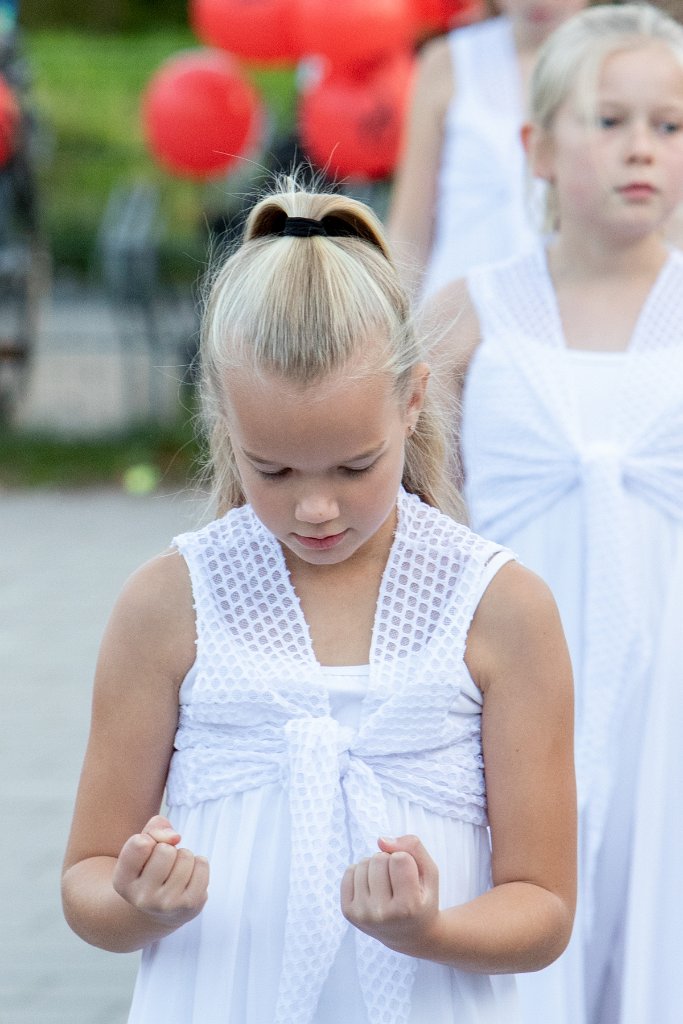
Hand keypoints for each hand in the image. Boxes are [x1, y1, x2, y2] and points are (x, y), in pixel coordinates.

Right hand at [112, 815, 208, 931]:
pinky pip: (202, 865)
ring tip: (175, 872)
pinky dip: (198, 864)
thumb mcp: (143, 846)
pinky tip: (188, 878)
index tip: (147, 852)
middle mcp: (141, 897)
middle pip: (165, 850)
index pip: (140, 843)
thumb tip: (175, 837)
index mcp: (122, 882)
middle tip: (163, 865)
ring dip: (183, 857)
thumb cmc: (151, 868)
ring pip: (185, 856)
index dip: (149, 839)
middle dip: (168, 849)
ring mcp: (166, 904)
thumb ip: (154, 828)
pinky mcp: (190, 905)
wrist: (161, 911)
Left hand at [340, 835, 440, 957]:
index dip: (407, 860)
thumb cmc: (422, 899)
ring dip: (375, 867)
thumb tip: (381, 841)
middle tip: (398, 882)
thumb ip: (413, 847)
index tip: (412, 878)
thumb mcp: (429, 873)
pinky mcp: (349, 912)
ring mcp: (362, 914)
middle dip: (390, 861)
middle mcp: (382, 914)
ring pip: (363, 863)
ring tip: (387, 885)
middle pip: (379, 858)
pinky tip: (373, 888)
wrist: (411, 935)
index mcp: (407, 907)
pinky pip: (349, 871)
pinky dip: (362, 872)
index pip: (400, 858)